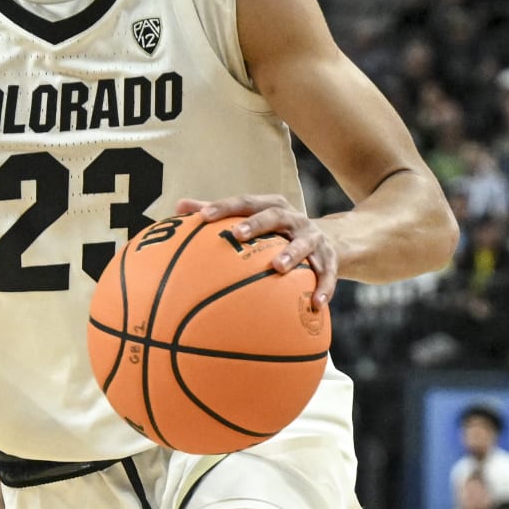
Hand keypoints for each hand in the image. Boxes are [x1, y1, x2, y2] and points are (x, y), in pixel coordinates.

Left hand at [174, 194, 337, 302]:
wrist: (331, 239)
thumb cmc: (277, 232)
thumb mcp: (252, 219)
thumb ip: (218, 214)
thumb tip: (178, 207)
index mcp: (271, 206)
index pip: (245, 202)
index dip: (225, 207)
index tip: (203, 216)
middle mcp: (293, 218)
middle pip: (274, 215)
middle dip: (257, 223)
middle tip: (238, 234)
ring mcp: (312, 238)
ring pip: (303, 243)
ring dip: (291, 254)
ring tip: (278, 268)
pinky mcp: (330, 259)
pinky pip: (328, 274)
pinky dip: (323, 288)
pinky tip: (315, 305)